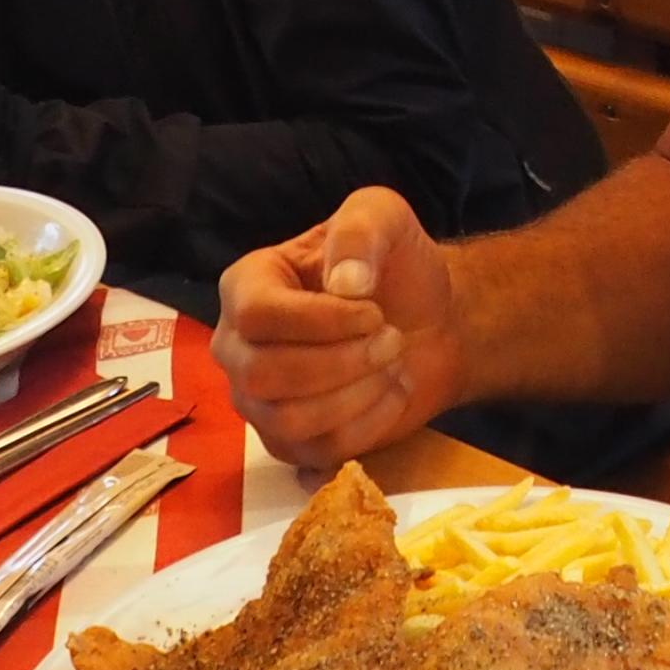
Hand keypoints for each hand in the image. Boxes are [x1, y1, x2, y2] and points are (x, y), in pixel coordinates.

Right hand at [210, 187, 461, 466]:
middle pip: (263, 374)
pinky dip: (369, 424)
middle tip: (392, 339)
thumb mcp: (384, 219)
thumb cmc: (397, 270)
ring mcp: (258, 400)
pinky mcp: (289, 443)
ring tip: (392, 363)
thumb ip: (360, 229)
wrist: (431, 323)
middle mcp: (238, 346)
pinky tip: (391, 392)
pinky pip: (318, 451)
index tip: (375, 312)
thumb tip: (345, 283)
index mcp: (246, 285)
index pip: (257, 315)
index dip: (320, 321)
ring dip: (357, 395)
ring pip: (288, 420)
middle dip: (342, 362)